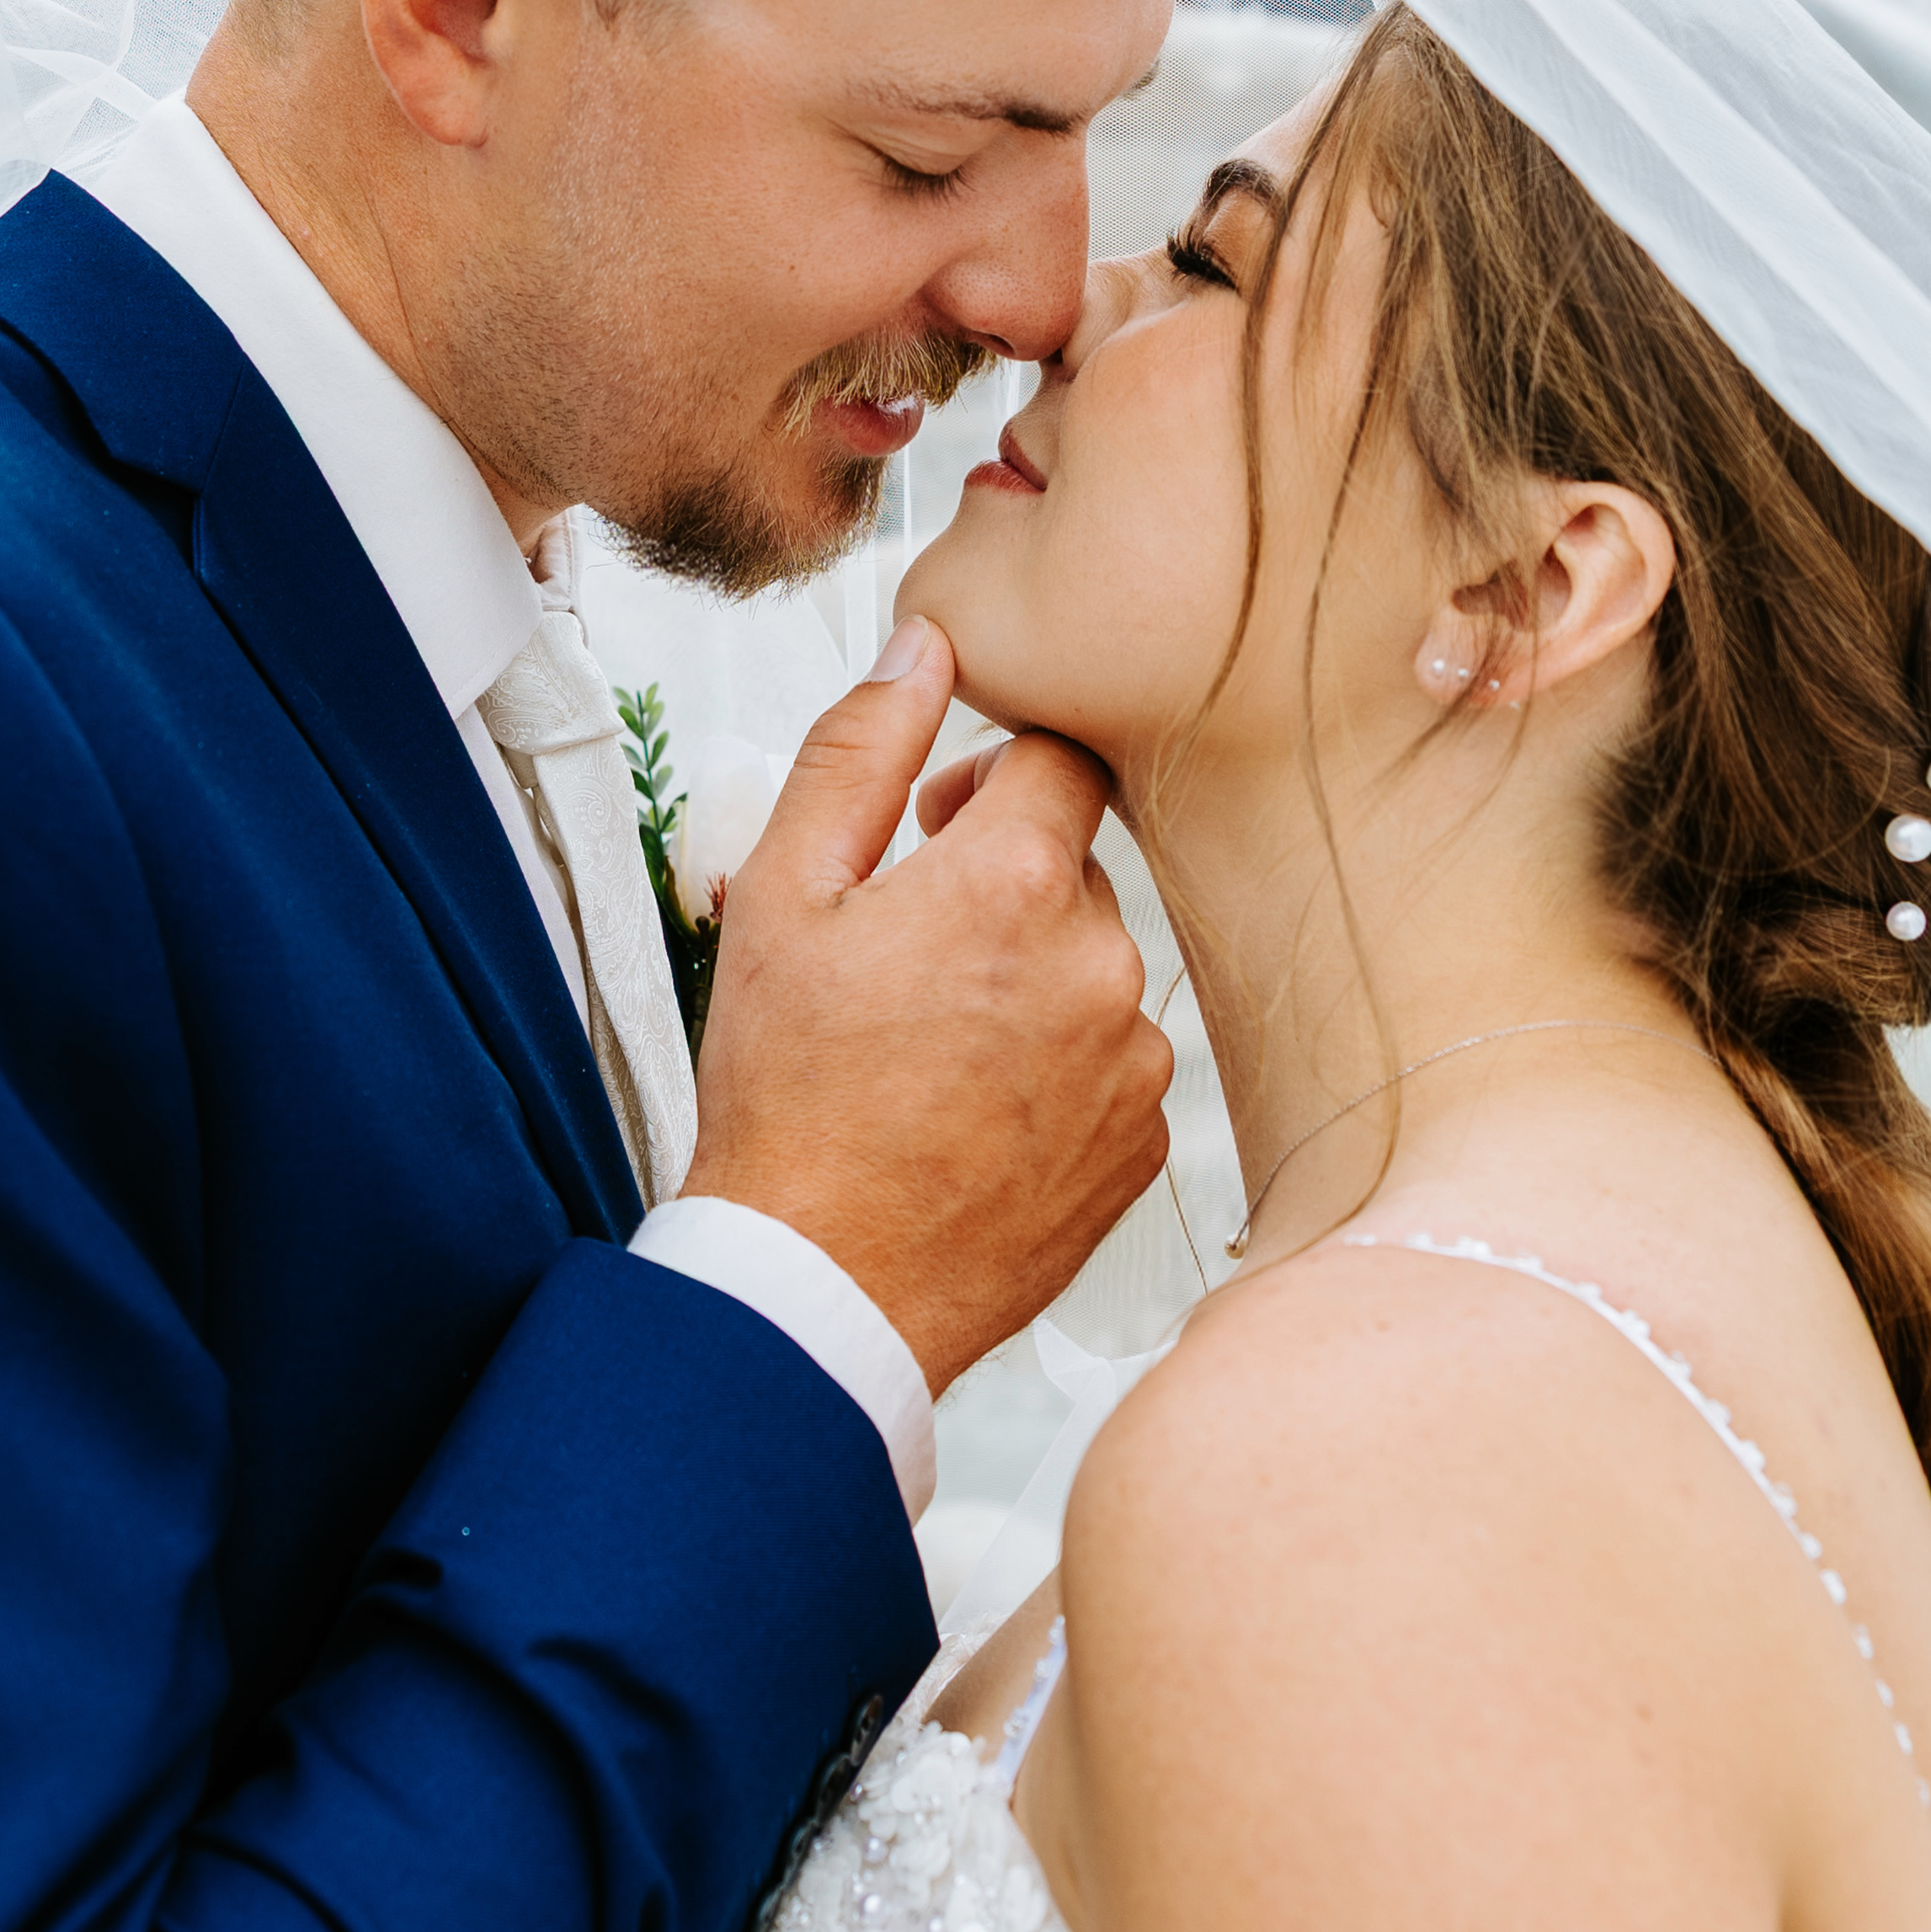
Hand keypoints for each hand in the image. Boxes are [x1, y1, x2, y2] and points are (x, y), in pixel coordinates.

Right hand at [682, 617, 1171, 1399]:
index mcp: (1016, 883)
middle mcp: (1102, 965)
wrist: (822, 1285)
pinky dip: (1058, 1069)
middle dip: (1001, 887)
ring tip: (931, 1049)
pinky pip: (1114, 1064)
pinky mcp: (1146, 1144)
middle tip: (904, 958)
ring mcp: (1135, 1062)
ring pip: (1095, 969)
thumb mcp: (784, 896)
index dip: (990, 779)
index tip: (934, 829)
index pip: (1064, 757)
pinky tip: (973, 1109)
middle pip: (1078, 867)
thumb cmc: (789, 1099)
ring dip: (1029, 982)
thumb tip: (924, 646)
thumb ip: (860, 749)